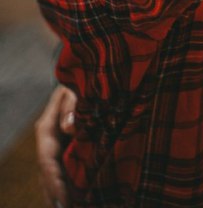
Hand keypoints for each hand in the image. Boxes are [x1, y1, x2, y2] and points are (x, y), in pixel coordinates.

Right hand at [35, 85, 76, 207]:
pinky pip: (63, 171)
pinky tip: (76, 200)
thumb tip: (68, 128)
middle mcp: (47, 141)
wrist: (82, 80)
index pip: (47, 161)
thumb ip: (71, 104)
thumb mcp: (74, 88)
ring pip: (53, 176)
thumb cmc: (79, 83)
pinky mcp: (64, 149)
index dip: (54, 182)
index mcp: (46, 128)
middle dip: (55, 196)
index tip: (64, 201)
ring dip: (59, 195)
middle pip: (47, 175)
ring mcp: (55, 147)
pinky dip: (66, 187)